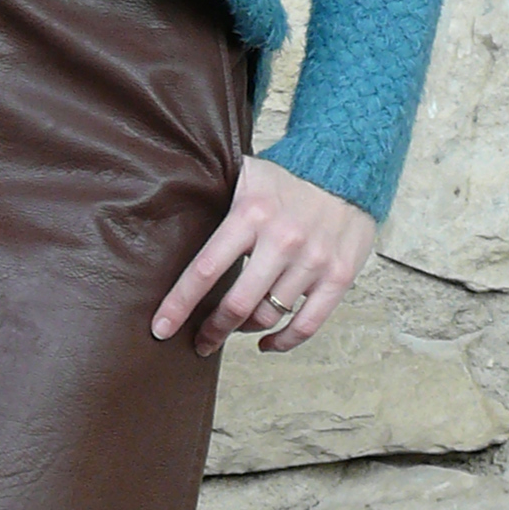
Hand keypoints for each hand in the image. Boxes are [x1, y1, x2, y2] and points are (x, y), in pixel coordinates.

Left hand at [151, 154, 376, 356]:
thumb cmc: (288, 176)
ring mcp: (312, 261)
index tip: (161, 327)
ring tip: (232, 329)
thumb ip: (216, 196)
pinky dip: (283, 342)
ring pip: (268, 315)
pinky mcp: (339, 276)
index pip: (206, 269)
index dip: (180, 303)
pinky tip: (265, 342)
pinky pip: (307, 325)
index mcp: (252, 213)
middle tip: (199, 341)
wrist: (347, 167)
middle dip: (212, 329)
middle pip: (237, 304)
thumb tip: (172, 212)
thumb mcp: (247, 175)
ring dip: (244, 329)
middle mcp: (282, 240)